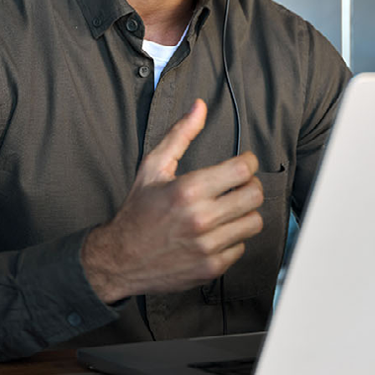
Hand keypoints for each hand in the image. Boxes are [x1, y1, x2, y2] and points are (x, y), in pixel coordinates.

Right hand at [81, 99, 264, 302]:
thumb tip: (199, 106)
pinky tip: (217, 232)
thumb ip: (180, 134)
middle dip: (250, 185)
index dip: (248, 162)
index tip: (243, 163)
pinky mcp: (211, 267)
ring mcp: (207, 245)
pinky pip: (242, 247)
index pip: (242, 170)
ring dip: (245, 212)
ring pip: (254, 222)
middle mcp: (201, 218)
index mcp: (188, 190)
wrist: (120, 258)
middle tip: (239, 185)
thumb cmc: (138, 210)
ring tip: (229, 209)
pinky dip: (233, 238)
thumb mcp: (154, 167)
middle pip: (254, 195)